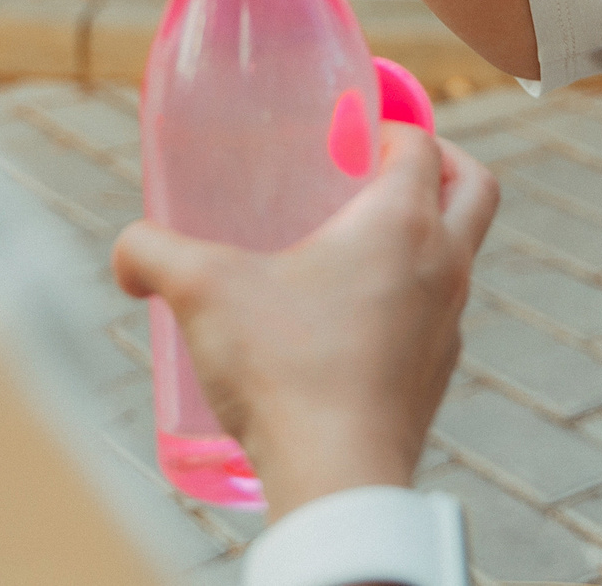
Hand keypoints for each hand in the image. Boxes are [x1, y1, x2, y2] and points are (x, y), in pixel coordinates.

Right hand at [111, 125, 499, 518]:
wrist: (337, 475)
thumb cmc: (284, 369)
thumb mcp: (201, 291)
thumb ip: (153, 254)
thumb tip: (127, 254)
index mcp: (403, 221)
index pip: (420, 142)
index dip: (387, 125)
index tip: (348, 134)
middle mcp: (443, 263)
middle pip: (474, 187)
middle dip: (441, 165)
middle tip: (384, 168)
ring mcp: (449, 322)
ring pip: (462, 254)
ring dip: (428, 235)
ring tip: (357, 247)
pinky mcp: (438, 373)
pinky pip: (440, 315)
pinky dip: (414, 299)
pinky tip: (352, 320)